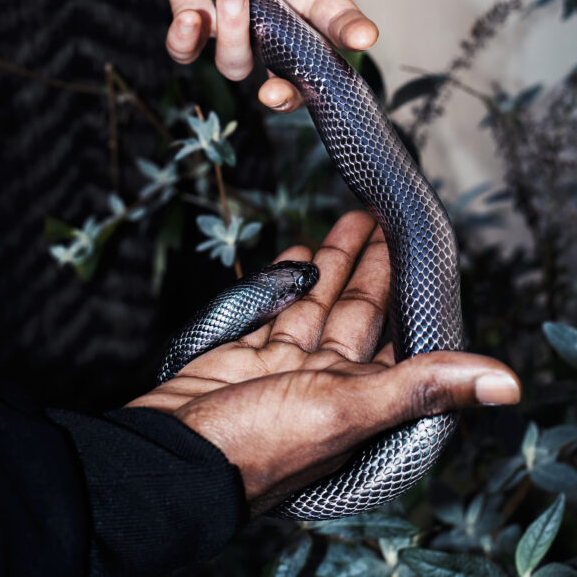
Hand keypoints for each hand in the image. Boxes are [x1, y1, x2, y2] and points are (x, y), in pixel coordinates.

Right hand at [128, 211, 520, 514]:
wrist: (170, 460)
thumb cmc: (256, 444)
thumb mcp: (346, 410)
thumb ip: (420, 386)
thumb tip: (506, 384)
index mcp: (354, 397)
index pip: (393, 333)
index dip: (405, 291)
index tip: (415, 249)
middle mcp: (320, 382)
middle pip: (354, 311)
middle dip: (369, 264)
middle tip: (381, 217)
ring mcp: (277, 370)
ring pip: (312, 305)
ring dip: (329, 264)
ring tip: (345, 222)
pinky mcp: (239, 359)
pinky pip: (269, 312)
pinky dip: (283, 282)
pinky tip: (292, 255)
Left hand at [161, 0, 376, 114]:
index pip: (335, 22)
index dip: (351, 32)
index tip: (364, 34)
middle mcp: (274, 17)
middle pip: (288, 77)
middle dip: (286, 95)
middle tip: (276, 91)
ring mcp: (232, 22)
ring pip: (236, 63)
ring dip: (234, 38)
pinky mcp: (192, 14)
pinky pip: (185, 50)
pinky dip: (184, 43)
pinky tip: (188, 19)